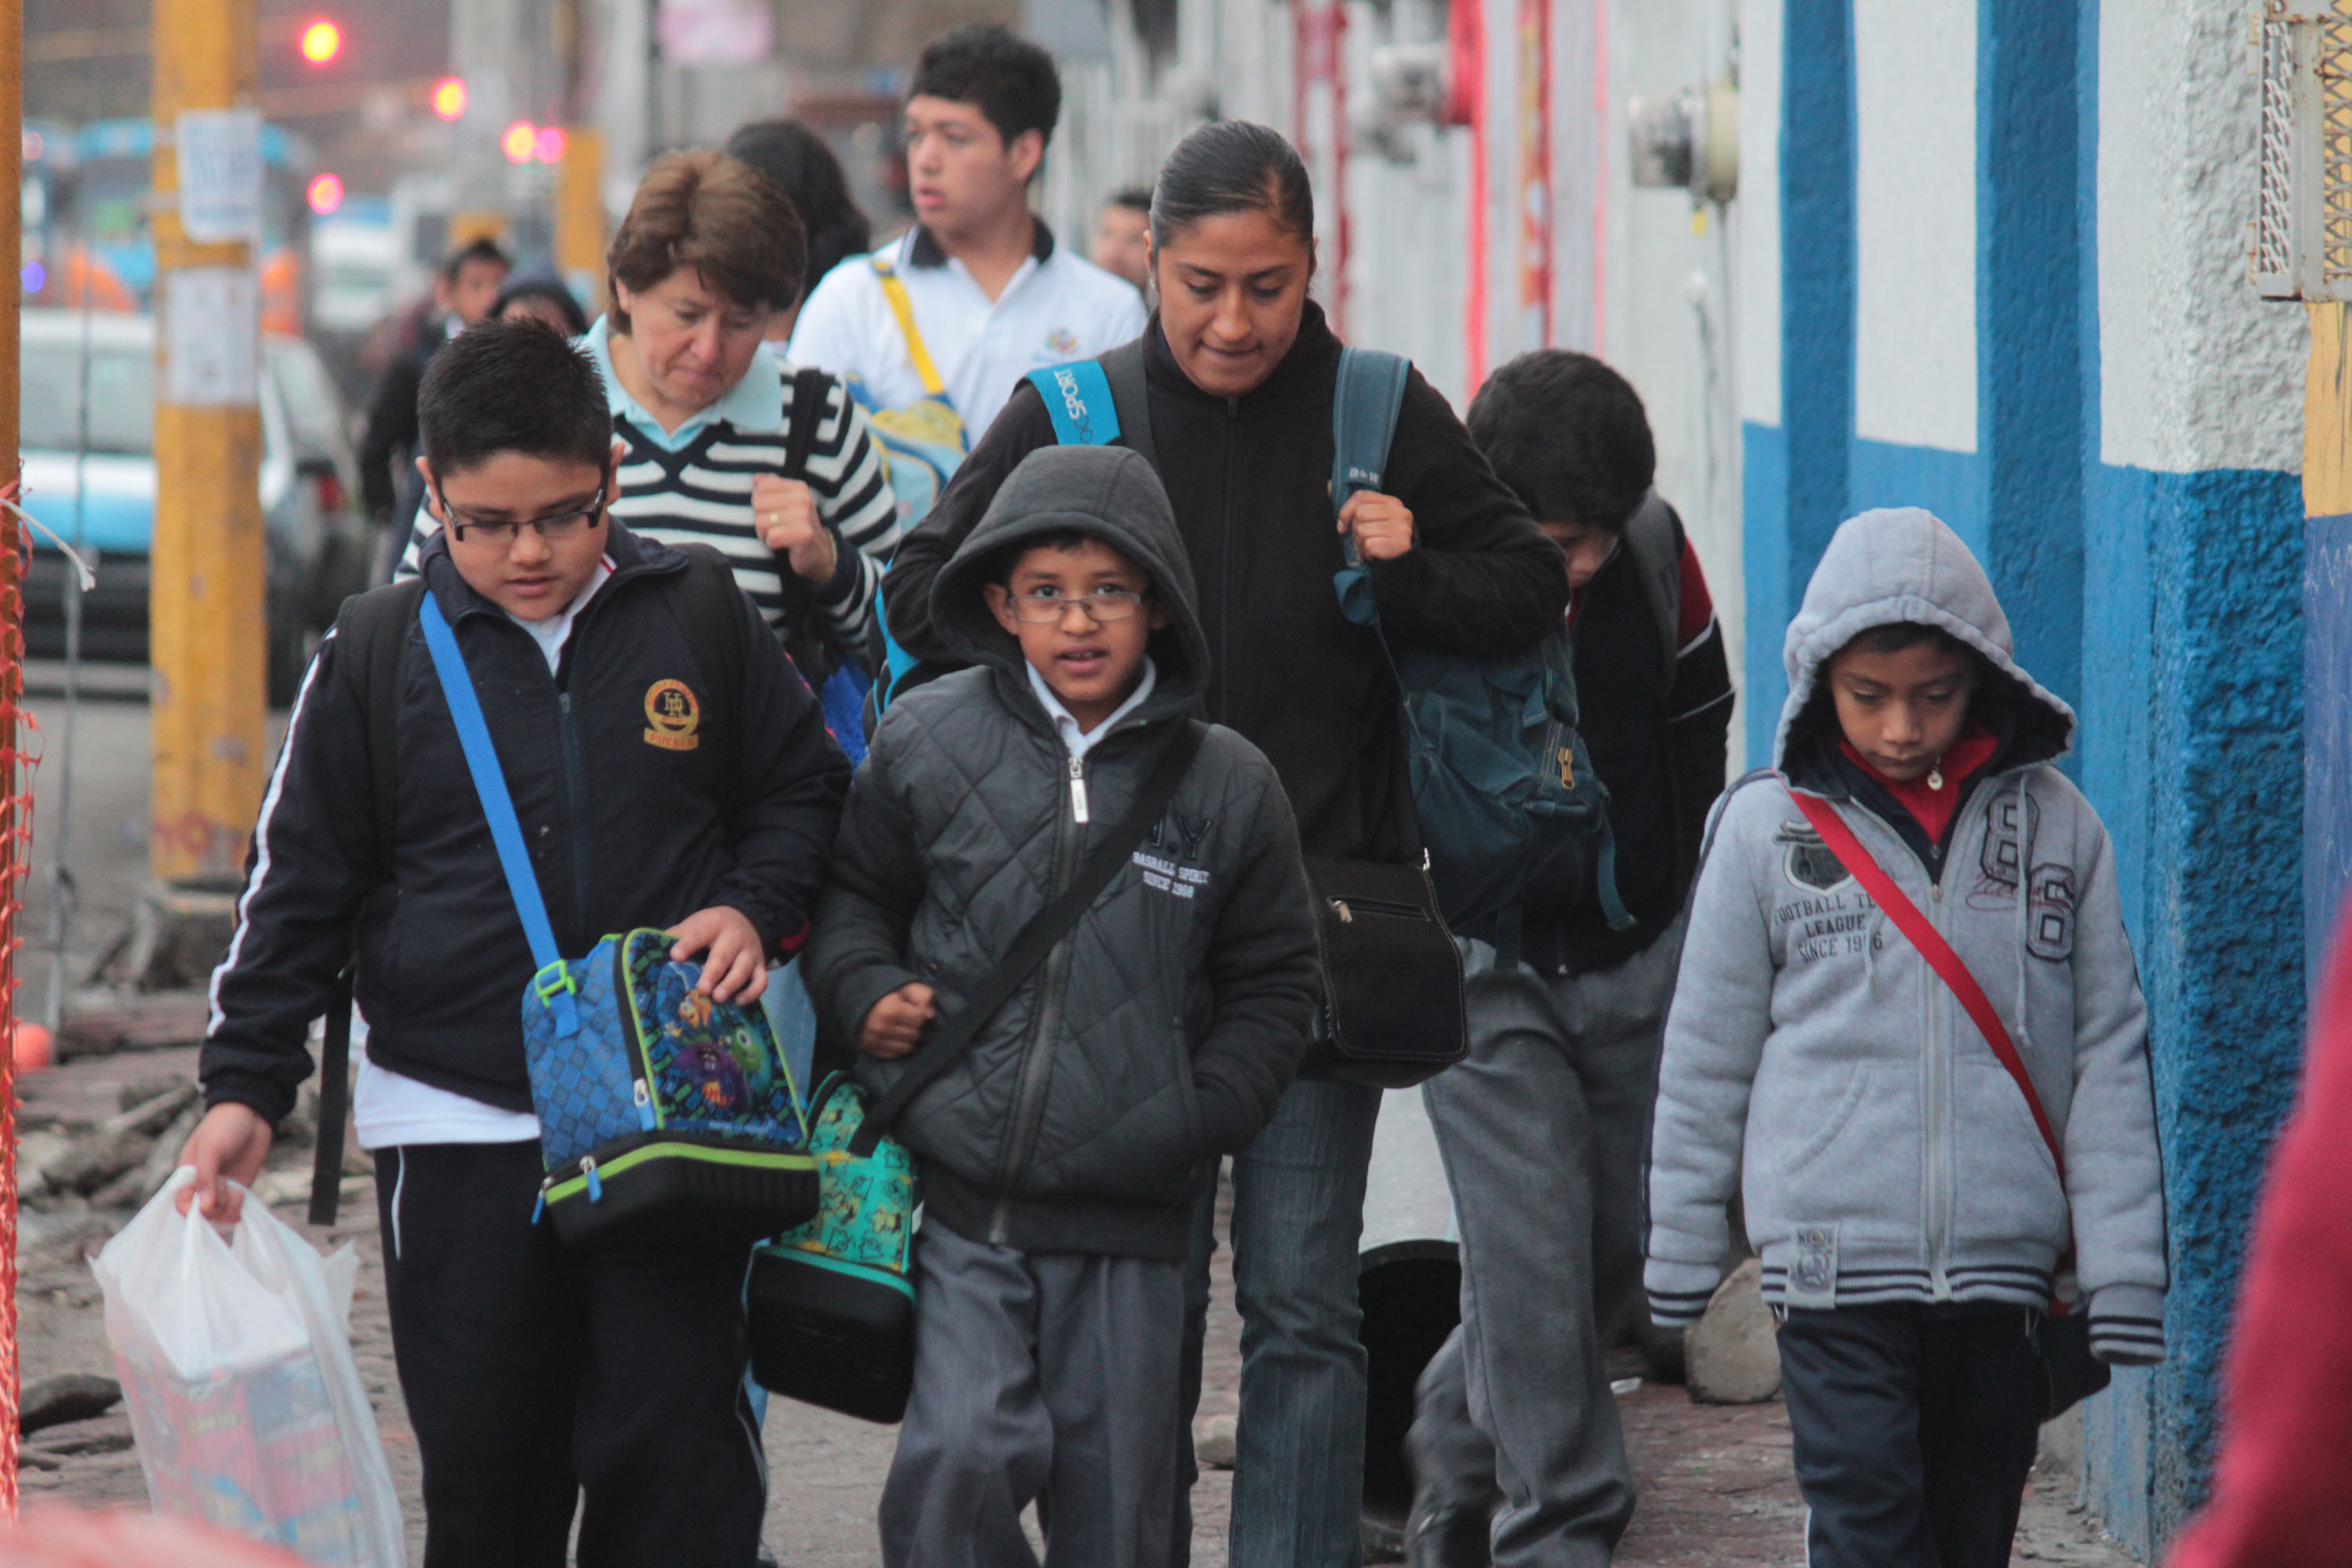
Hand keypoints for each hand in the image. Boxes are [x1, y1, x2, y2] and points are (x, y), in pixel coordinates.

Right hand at [176, 1102, 273, 1223]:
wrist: (252, 1112)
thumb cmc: (224, 1125)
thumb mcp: (210, 1149)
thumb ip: (205, 1178)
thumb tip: (203, 1208)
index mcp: (187, 1174)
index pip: (181, 1204)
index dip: (190, 1210)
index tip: (205, 1204)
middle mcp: (203, 1184)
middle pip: (202, 1213)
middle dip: (213, 1206)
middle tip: (225, 1185)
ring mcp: (222, 1187)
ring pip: (219, 1214)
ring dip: (227, 1208)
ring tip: (236, 1190)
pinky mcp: (240, 1186)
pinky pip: (235, 1209)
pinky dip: (238, 1208)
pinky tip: (242, 1195)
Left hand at [669, 906, 768, 1003]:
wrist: (747, 919)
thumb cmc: (713, 927)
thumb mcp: (696, 923)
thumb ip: (678, 934)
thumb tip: (654, 949)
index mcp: (714, 924)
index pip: (699, 934)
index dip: (687, 944)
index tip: (675, 956)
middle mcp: (734, 937)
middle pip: (723, 955)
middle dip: (713, 972)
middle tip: (702, 988)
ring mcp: (749, 952)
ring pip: (743, 969)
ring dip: (732, 984)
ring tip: (718, 997)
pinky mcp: (760, 966)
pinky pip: (761, 980)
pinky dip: (753, 992)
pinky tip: (739, 1001)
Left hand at [752, 474, 837, 582]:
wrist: (817, 553)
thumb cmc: (796, 527)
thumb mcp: (786, 503)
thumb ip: (771, 487)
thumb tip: (755, 479)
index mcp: (798, 487)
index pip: (760, 488)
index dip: (760, 503)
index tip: (774, 513)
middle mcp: (802, 498)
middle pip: (758, 504)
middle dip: (761, 519)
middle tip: (776, 527)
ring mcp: (804, 516)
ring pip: (761, 521)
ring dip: (765, 533)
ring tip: (779, 536)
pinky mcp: (804, 534)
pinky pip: (771, 537)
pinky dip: (772, 544)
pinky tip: (783, 544)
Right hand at [859, 982, 936, 1059]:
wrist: (856, 997)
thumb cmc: (886, 992)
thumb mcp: (906, 986)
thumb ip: (923, 996)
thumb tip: (930, 1015)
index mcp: (890, 1009)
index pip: (920, 1018)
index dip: (921, 1012)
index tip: (914, 1008)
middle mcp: (881, 1027)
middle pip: (915, 1034)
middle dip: (915, 1027)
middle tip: (908, 1019)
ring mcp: (874, 1039)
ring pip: (907, 1047)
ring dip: (908, 1039)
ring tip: (903, 1028)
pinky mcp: (870, 1048)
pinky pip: (894, 1054)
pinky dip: (898, 1047)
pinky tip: (895, 1036)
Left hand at [1338, 490, 1414, 561]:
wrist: (1402, 563)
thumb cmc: (1382, 540)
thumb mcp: (1373, 520)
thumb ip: (1355, 506)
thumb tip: (1327, 485)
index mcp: (1393, 502)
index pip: (1361, 496)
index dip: (1346, 511)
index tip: (1342, 526)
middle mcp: (1400, 512)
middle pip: (1360, 514)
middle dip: (1355, 531)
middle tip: (1364, 540)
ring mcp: (1402, 528)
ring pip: (1362, 530)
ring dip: (1360, 544)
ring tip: (1370, 548)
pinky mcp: (1400, 544)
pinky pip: (1369, 545)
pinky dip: (1367, 553)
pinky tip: (1375, 555)